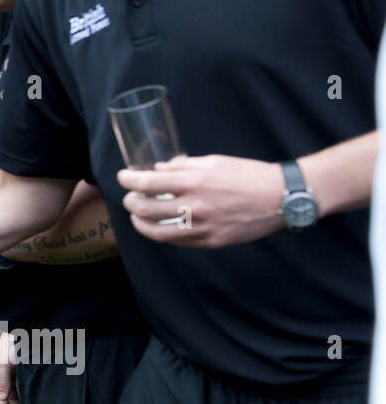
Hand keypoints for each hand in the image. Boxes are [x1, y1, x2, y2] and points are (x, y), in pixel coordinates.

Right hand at [0, 331, 23, 403]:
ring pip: (16, 395)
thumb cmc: (9, 346)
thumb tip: (1, 397)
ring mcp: (16, 375)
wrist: (25, 332)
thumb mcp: (2, 363)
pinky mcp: (26, 374)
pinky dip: (26, 398)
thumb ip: (2, 380)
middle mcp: (5, 376)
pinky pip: (24, 389)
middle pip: (7, 397)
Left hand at [116, 155, 284, 247]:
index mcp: (194, 182)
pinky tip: (160, 226)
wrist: (281, 197)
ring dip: (141, 224)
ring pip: (157, 233)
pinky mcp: (211, 241)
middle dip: (131, 202)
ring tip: (137, 216)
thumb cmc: (247, 175)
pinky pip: (178, 241)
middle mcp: (195, 207)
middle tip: (130, 196)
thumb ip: (182, 166)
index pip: (148, 183)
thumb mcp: (213, 162)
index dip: (129, 180)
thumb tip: (158, 169)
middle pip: (145, 210)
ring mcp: (203, 228)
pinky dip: (163, 234)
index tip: (122, 177)